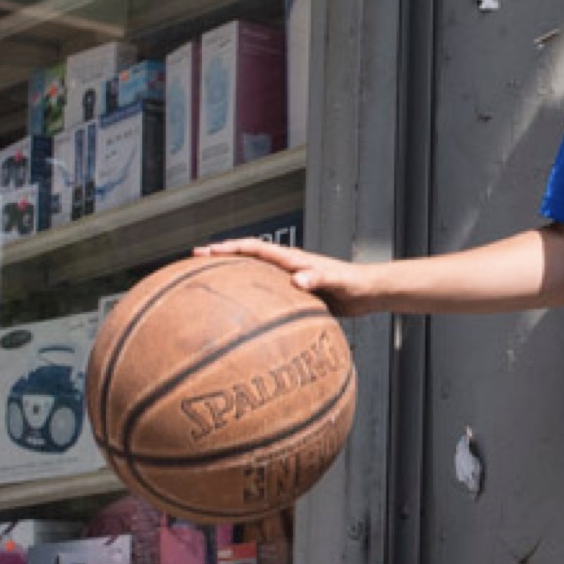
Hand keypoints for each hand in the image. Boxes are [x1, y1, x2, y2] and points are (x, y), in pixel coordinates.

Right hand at [196, 237, 385, 316]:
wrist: (369, 292)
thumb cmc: (355, 284)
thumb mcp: (337, 281)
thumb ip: (318, 278)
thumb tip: (297, 280)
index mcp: (292, 260)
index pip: (254, 249)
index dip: (229, 249)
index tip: (205, 252)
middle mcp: (287, 267)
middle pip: (247, 258)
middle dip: (221, 257)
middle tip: (194, 261)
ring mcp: (289, 280)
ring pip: (254, 275)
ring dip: (232, 276)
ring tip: (208, 282)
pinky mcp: (296, 295)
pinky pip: (265, 294)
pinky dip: (250, 298)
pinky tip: (241, 314)